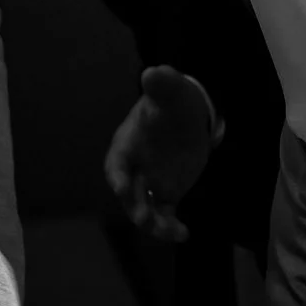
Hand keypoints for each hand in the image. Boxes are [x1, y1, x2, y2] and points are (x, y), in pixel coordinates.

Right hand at [105, 66, 223, 242]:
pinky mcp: (166, 194)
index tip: (123, 186)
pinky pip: (164, 215)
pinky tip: (184, 234)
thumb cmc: (172, 103)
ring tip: (173, 230)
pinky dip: (170, 227)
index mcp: (126, 145)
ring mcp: (149, 184)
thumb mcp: (170, 91)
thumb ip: (162, 85)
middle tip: (144, 218)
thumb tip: (154, 72)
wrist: (189, 116)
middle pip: (129, 194)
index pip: (116, 164)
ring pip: (146, 210)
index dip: (119, 176)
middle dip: (135, 206)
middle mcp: (134, 169)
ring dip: (155, 223)